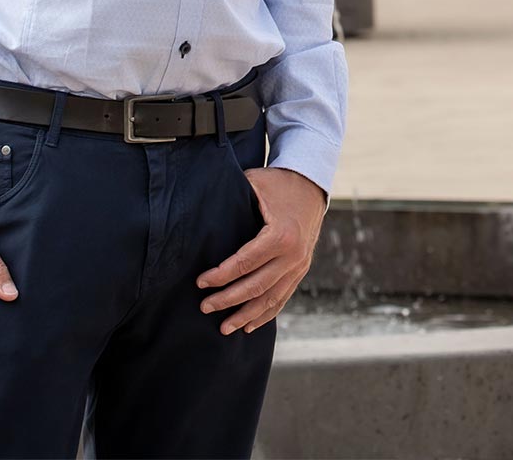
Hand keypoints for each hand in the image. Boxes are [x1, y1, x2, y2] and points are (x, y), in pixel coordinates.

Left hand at [196, 167, 326, 334]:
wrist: (312, 186)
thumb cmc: (277, 184)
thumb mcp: (254, 184)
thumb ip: (232, 197)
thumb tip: (200, 210)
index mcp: (281, 235)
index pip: (245, 263)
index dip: (220, 276)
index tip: (200, 283)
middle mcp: (293, 255)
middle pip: (256, 286)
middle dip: (228, 300)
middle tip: (205, 307)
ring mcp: (300, 265)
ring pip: (271, 298)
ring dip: (246, 315)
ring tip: (224, 328)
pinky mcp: (301, 270)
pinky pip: (283, 297)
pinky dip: (266, 314)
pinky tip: (249, 326)